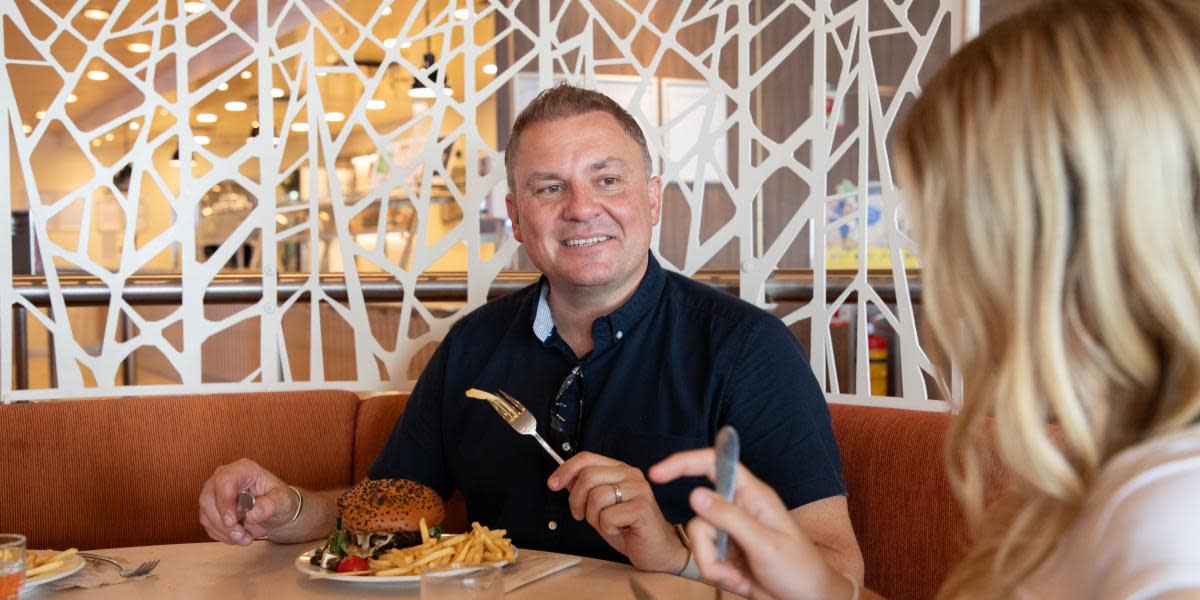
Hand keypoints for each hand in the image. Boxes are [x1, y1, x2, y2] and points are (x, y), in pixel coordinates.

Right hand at [198, 458, 298, 545]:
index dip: (224, 501)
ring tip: (245, 537)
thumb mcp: (282, 501)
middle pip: (208, 498)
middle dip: (222, 522)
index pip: (224, 480)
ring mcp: (215, 493)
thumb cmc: (279, 501)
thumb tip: (251, 514)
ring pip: (206, 514)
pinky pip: (208, 525)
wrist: (274, 512)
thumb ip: (269, 506)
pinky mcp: (211, 509)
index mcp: (244, 470)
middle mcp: (224, 478)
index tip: (232, 521)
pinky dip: (222, 535)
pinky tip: (239, 536)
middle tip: (241, 535)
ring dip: (224, 532)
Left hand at [548, 452, 687, 572]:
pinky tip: (620, 530)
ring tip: (607, 524)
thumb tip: (563, 478)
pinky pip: (608, 516)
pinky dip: (607, 528)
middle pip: (588, 476)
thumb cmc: (628, 528)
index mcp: (620, 470)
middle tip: (582, 515)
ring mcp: (639, 490)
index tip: (553, 484)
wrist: (656, 550)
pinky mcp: (642, 509)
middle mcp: (631, 475)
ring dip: (594, 517)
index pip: (587, 458)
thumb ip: (585, 490)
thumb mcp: (600, 507)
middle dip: (576, 500)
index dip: (566, 469)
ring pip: (596, 497)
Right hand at [649, 449, 851, 599]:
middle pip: (699, 513)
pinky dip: (717, 574)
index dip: (684, 463)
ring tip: (737, 578)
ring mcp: (732, 531)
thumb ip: (729, 518)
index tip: (657, 474)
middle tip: (723, 566)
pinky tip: (739, 581)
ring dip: (712, 564)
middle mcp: (739, 508)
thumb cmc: (800, 569)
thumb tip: (695, 493)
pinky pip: (705, 557)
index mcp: (753, 495)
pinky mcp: (727, 552)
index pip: (714, 464)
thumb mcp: (765, 544)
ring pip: (698, 538)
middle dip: (705, 545)